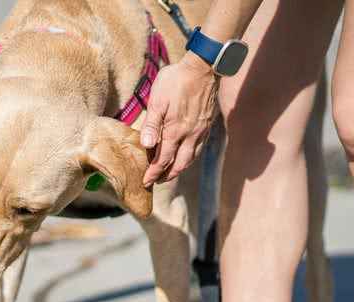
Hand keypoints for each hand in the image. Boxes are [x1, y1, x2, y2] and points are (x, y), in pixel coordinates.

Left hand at [140, 52, 218, 185]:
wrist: (202, 67)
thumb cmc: (176, 81)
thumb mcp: (158, 100)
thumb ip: (152, 124)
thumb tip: (146, 146)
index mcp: (176, 131)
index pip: (163, 159)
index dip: (154, 172)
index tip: (146, 182)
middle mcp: (190, 135)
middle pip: (179, 164)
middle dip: (167, 175)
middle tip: (156, 181)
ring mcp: (201, 131)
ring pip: (191, 158)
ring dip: (180, 169)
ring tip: (170, 173)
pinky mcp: (207, 125)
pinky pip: (199, 148)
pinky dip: (191, 158)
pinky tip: (187, 156)